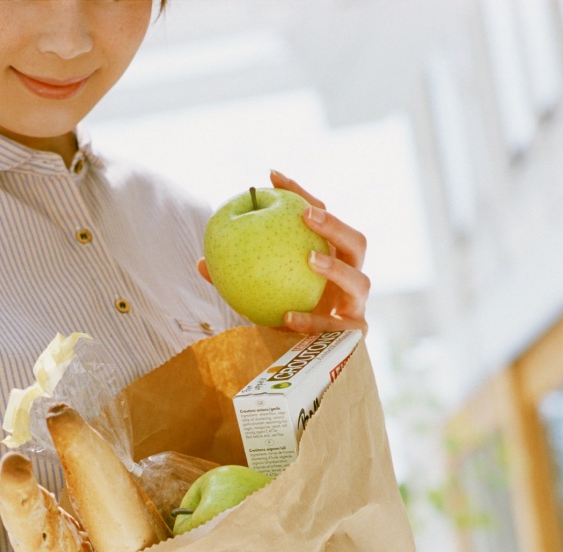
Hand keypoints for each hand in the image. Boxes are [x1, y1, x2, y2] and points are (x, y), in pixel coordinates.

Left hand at [197, 170, 370, 335]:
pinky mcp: (355, 337)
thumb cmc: (279, 321)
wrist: (301, 365)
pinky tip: (289, 316)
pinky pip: (338, 328)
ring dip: (336, 270)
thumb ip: (237, 278)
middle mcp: (349, 278)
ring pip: (360, 282)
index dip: (300, 194)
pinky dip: (315, 321)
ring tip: (310, 259)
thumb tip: (201, 262)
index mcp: (331, 259)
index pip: (323, 219)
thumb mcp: (257, 296)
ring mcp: (356, 307)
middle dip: (335, 225)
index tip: (272, 175)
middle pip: (356, 242)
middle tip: (305, 215)